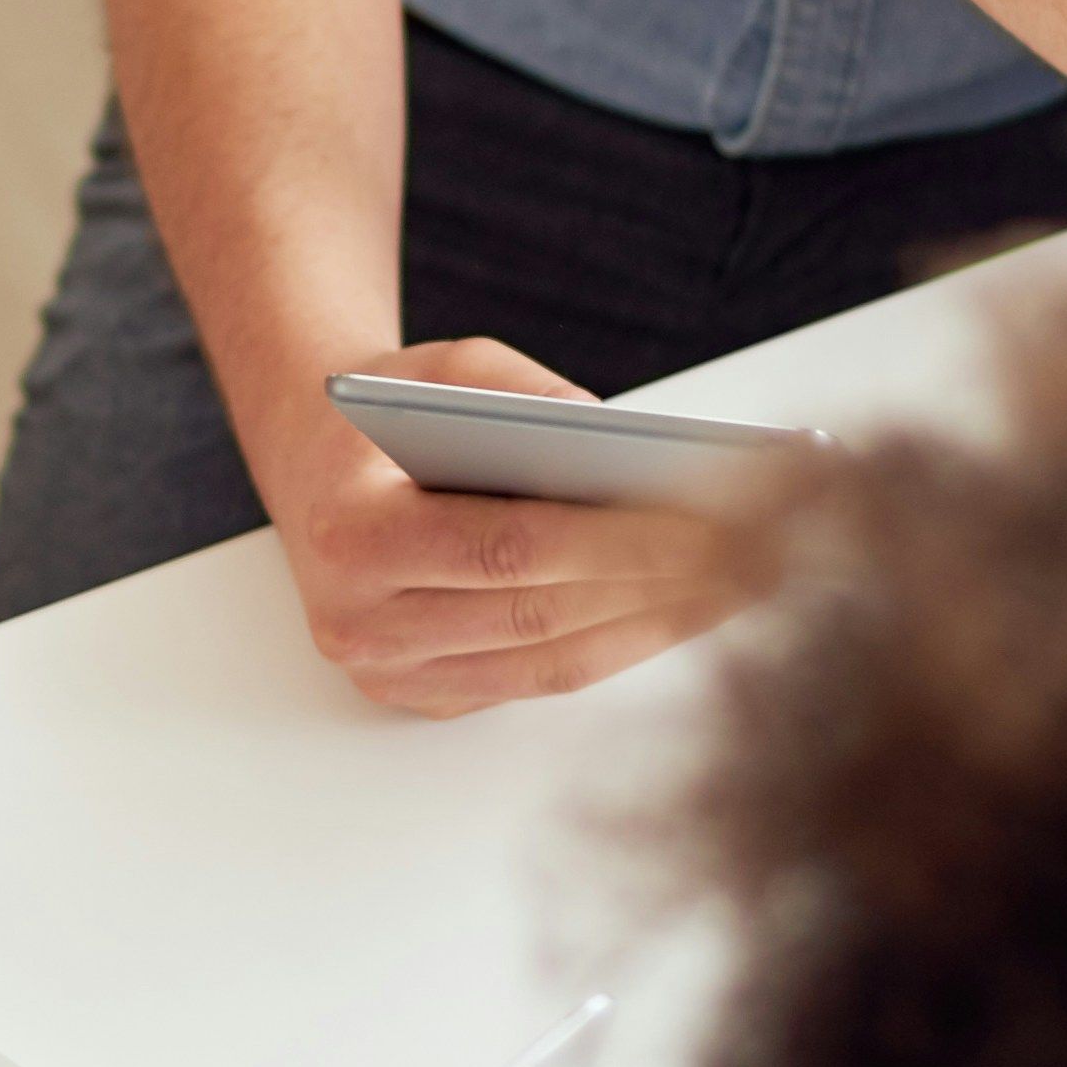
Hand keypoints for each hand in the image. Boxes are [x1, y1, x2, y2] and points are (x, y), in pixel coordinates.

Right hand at [268, 342, 744, 720]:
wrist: (311, 464)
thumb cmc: (389, 409)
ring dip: (652, 629)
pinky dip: (615, 647)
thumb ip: (527, 396)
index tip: (710, 524)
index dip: (615, 544)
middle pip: (537, 617)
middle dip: (655, 588)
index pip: (506, 550)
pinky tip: (682, 612)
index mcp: (349, 533)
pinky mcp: (419, 698)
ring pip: (547, 666)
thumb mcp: (447, 368)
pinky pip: (536, 684)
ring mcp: (386, 674)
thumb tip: (627, 446)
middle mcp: (357, 622)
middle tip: (755, 556)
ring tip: (741, 587)